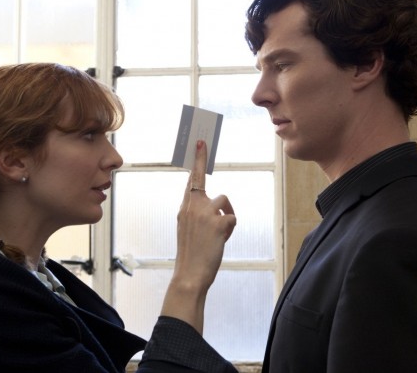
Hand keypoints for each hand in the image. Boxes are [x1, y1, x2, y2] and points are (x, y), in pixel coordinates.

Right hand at [175, 140, 236, 289]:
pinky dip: (230, 229)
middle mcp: (191, 207)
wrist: (190, 274)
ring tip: (220, 232)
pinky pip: (232, 217)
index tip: (199, 144)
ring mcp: (204, 213)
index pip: (190, 181)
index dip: (196, 162)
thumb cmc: (192, 255)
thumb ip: (197, 215)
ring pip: (224, 201)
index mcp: (184, 209)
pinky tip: (222, 240)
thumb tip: (216, 207)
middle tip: (202, 142)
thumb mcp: (188, 231)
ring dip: (226, 214)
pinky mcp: (217, 222)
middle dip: (201, 159)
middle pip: (201, 178)